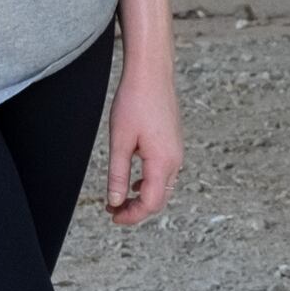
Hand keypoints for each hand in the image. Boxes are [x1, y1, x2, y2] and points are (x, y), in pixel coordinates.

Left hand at [101, 46, 183, 223]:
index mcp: (163, 162)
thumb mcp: (120, 141)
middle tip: (113, 211)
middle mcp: (175, 160)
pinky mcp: (174, 144)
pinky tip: (134, 180)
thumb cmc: (134, 102)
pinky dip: (149, 184)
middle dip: (137, 210)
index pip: (150, 203)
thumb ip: (118, 174)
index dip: (131, 216)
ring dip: (142, 198)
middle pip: (159, 199)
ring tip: (119, 198)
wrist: (151, 73)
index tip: (112, 216)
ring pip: (163, 188)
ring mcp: (176, 152)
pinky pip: (165, 174)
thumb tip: (116, 201)